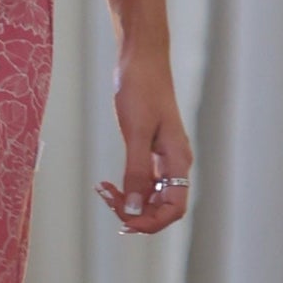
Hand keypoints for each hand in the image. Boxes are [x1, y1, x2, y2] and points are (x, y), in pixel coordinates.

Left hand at [95, 46, 191, 235]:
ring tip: (104, 191)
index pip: (174, 209)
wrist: (141, 59)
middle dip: (136, 212)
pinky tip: (108, 184)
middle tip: (107, 200)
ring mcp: (164, 157)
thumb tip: (133, 209)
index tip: (125, 220)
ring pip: (151, 196)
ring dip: (129, 201)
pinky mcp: (152, 150)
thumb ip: (136, 172)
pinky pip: (143, 181)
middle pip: (162, 207)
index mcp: (178, 160)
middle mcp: (175, 163)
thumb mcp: (136, 132)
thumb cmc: (142, 89)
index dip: (152, 223)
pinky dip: (127, 188)